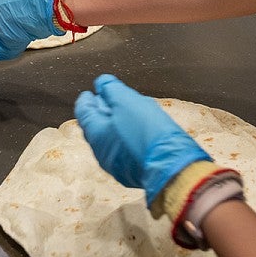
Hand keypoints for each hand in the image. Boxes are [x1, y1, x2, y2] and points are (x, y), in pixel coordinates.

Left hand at [74, 74, 211, 205]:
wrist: (172, 166)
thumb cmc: (148, 132)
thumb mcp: (128, 101)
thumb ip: (111, 90)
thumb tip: (102, 83)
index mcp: (96, 134)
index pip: (83, 113)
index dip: (86, 100)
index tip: (89, 94)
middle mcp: (102, 153)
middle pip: (95, 128)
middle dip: (101, 112)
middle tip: (107, 102)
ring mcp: (116, 166)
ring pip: (110, 141)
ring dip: (114, 127)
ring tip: (126, 116)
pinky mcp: (133, 173)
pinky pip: (124, 152)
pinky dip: (126, 139)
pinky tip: (138, 134)